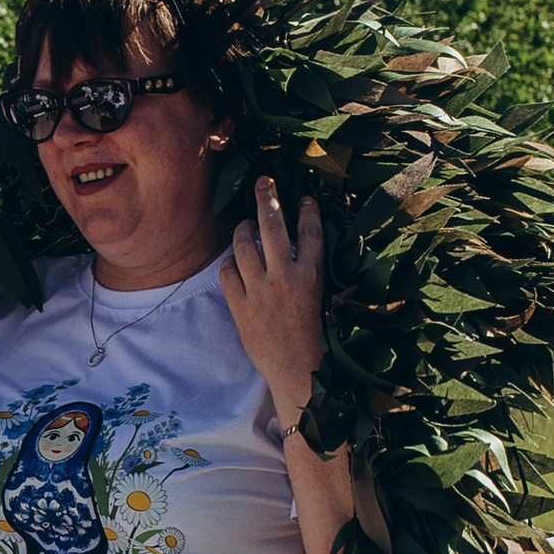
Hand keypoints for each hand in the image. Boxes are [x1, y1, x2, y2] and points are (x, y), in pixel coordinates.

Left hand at [220, 176, 327, 410]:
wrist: (296, 371)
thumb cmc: (316, 339)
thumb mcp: (325, 302)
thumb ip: (316, 276)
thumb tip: (311, 254)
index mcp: (312, 276)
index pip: (311, 232)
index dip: (307, 211)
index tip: (305, 198)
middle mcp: (285, 277)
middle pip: (273, 226)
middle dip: (267, 198)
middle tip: (264, 182)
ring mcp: (260, 290)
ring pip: (245, 245)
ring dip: (243, 229)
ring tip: (245, 224)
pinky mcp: (241, 306)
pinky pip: (228, 273)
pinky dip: (229, 263)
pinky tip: (233, 261)